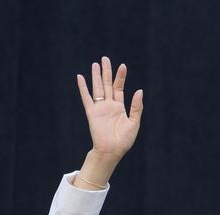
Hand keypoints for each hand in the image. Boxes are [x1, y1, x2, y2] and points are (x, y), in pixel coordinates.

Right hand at [74, 56, 143, 186]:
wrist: (112, 151)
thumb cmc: (124, 140)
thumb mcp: (134, 123)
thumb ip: (136, 107)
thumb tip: (139, 90)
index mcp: (120, 107)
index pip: (119, 88)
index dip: (120, 77)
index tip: (122, 66)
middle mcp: (109, 105)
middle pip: (107, 84)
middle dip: (106, 72)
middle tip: (105, 58)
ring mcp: (100, 108)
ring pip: (97, 88)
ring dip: (96, 76)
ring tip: (95, 64)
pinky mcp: (92, 113)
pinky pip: (86, 98)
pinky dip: (83, 88)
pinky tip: (80, 77)